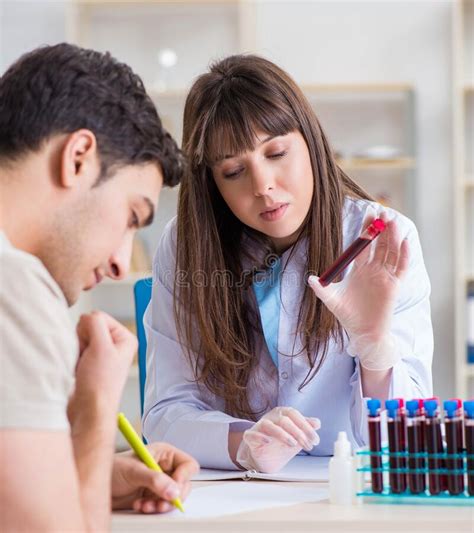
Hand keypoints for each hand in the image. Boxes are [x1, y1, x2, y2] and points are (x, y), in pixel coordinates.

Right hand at [68, 311, 136, 425]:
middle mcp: (114, 344)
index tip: (93, 350)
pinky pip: (73, 350)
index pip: (98, 317)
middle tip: (87, 359)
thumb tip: (86, 317)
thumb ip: (94, 324)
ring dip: (75, 350)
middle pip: (87, 326)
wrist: (88, 412)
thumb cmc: (100, 385)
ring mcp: (101, 354)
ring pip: (78, 338)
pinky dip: (71, 358)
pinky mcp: (88, 363)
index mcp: (124, 338)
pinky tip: (77, 370)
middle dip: (81, 341)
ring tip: (82, 366)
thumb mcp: (101, 348)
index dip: (90, 330)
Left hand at [111, 443, 199, 512]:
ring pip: (174, 497)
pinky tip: (140, 505)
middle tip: (161, 502)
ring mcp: (159, 483)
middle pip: (184, 484)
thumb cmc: (112, 468)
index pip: (187, 465)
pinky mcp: (153, 496)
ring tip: (146, 505)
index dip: (184, 477)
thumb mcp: (134, 472)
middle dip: (172, 495)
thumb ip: (155, 480)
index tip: (175, 488)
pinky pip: (162, 505)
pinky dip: (153, 508)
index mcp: (164, 454)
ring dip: (161, 504)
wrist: (97, 484)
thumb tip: (174, 491)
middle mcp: (164, 467)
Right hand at [236, 407, 319, 473]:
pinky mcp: (250, 437)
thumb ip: (306, 428)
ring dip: (282, 434)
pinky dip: (259, 437)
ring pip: (268, 425)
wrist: (264, 458)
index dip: (306, 426)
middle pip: (284, 420)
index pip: (294, 414)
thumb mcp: (296, 436)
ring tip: (293, 444)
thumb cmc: (280, 444)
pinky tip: (268, 441)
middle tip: (308, 445)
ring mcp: (259, 427)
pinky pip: (251, 434)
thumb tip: (317, 422)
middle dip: (298, 432)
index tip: (315, 439)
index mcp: (282, 414)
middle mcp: (270, 417)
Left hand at [308, 212, 408, 370]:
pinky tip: (404, 241)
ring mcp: (385, 276)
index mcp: (360, 268)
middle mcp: (374, 269)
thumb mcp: (331, 299)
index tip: (367, 215)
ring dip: (393, 236)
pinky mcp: (394, 285)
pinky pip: (401, 267)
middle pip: (380, 244)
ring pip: (391, 252)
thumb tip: (309, 278)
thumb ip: (321, 288)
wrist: (362, 332)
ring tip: (392, 221)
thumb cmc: (347, 315)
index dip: (366, 231)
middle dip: (381, 228)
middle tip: (381, 211)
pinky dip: (404, 254)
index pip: (364, 245)